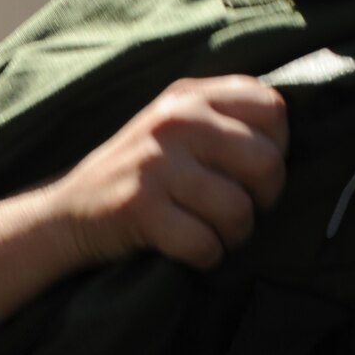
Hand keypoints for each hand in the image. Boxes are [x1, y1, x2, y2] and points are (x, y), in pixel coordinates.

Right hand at [52, 75, 287, 270]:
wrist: (66, 212)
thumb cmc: (137, 174)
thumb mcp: (173, 124)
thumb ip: (223, 115)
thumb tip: (288, 133)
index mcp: (190, 97)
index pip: (273, 109)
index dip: (277, 146)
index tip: (249, 170)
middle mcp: (174, 122)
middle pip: (266, 162)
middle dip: (264, 199)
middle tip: (240, 210)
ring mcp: (155, 164)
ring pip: (238, 210)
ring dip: (234, 235)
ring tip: (215, 234)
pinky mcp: (140, 208)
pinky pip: (204, 244)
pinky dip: (206, 257)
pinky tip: (192, 251)